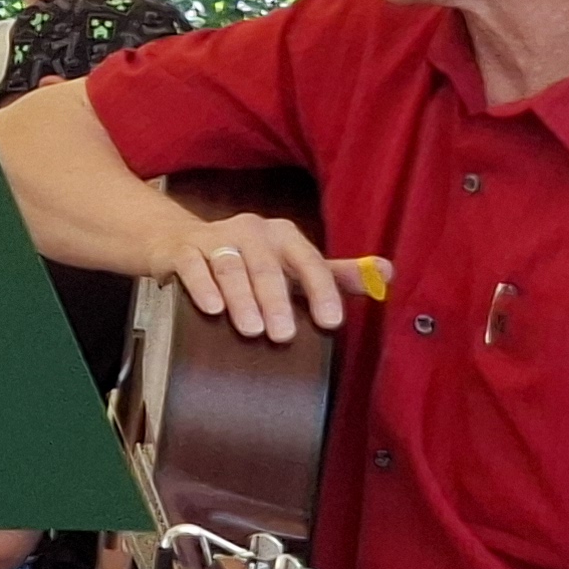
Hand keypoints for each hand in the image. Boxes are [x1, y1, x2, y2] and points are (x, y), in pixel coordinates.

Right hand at [169, 212, 376, 343]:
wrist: (180, 244)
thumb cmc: (247, 262)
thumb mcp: (291, 266)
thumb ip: (335, 274)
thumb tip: (388, 273)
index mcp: (283, 235)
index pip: (309, 261)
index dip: (322, 291)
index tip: (331, 323)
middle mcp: (251, 231)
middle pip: (267, 267)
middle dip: (276, 302)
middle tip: (284, 337)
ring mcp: (214, 239)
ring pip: (230, 267)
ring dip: (241, 299)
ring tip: (251, 330)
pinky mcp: (182, 251)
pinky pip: (192, 266)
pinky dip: (202, 287)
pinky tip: (212, 309)